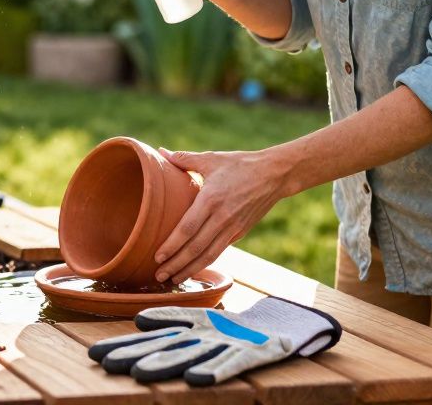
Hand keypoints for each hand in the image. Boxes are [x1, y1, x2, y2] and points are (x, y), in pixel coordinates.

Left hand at [152, 146, 290, 283]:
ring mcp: (233, 228)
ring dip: (190, 269)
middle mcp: (222, 218)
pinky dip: (205, 262)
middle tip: (159, 276)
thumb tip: (160, 152)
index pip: (187, 229)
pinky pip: (220, 251)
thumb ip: (184, 159)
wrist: (275, 174)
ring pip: (209, 255)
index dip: (171, 246)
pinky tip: (193, 268)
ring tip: (173, 280)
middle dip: (176, 265)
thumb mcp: (212, 159)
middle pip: (195, 248)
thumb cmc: (240, 164)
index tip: (156, 257)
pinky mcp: (240, 232)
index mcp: (211, 199)